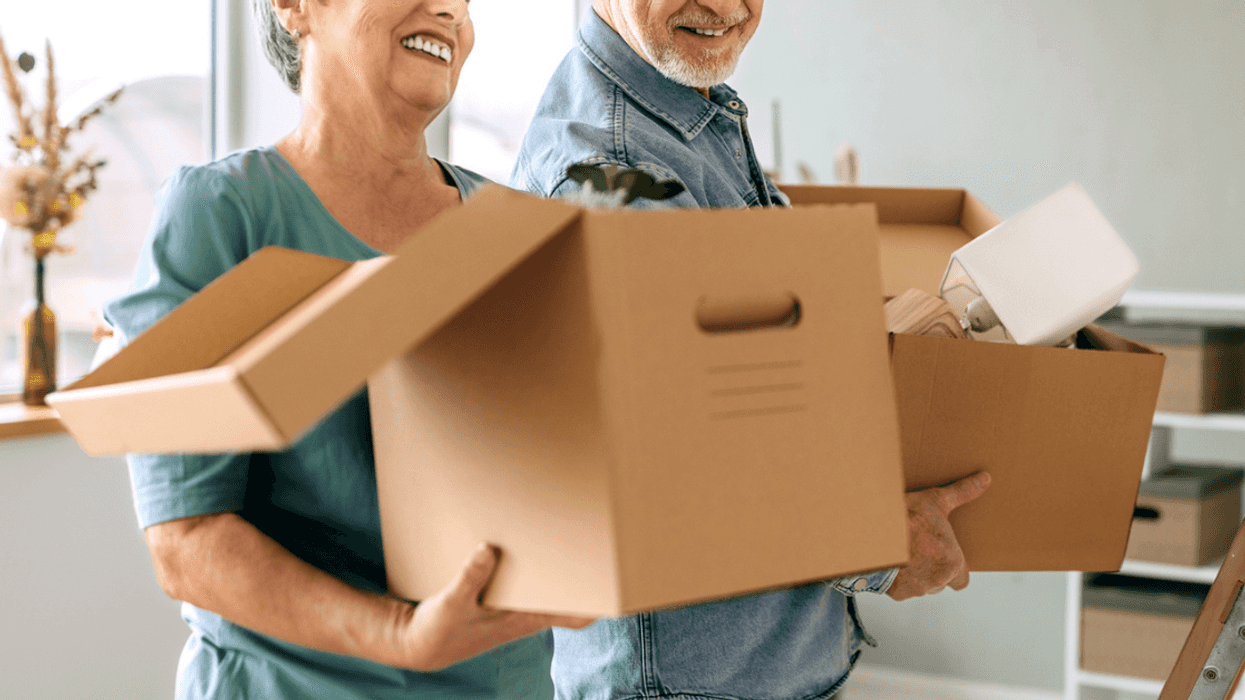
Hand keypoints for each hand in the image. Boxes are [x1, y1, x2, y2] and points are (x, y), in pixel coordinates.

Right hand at [399, 543, 595, 671]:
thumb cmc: (440, 629)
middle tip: (603, 541)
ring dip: (563, 569)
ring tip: (575, 533)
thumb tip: (488, 549)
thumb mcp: (451, 604)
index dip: (600, 604)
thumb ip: (470, 578)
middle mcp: (527, 614)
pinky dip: (537, 566)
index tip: (620, 586)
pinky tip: (535, 542)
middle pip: (571, 598)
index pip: (575, 617)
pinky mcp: (502, 599)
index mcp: (523, 618)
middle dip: (588, 576)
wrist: (421, 645)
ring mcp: (517, 608)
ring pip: (552, 588)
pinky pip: (530, 581)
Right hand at [886, 472, 990, 600]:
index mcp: (952, 562)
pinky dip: (897, 579)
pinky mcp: (898, 592)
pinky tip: (891, 561)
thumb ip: (963, 493)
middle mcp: (938, 580)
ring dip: (916, 574)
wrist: (874, 533)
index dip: (954, 569)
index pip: (962, 579)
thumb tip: (985, 479)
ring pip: (922, 586)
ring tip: (905, 553)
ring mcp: (917, 588)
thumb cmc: (907, 517)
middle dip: (932, 569)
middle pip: (941, 581)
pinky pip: (902, 589)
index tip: (944, 556)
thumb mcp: (936, 501)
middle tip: (920, 549)